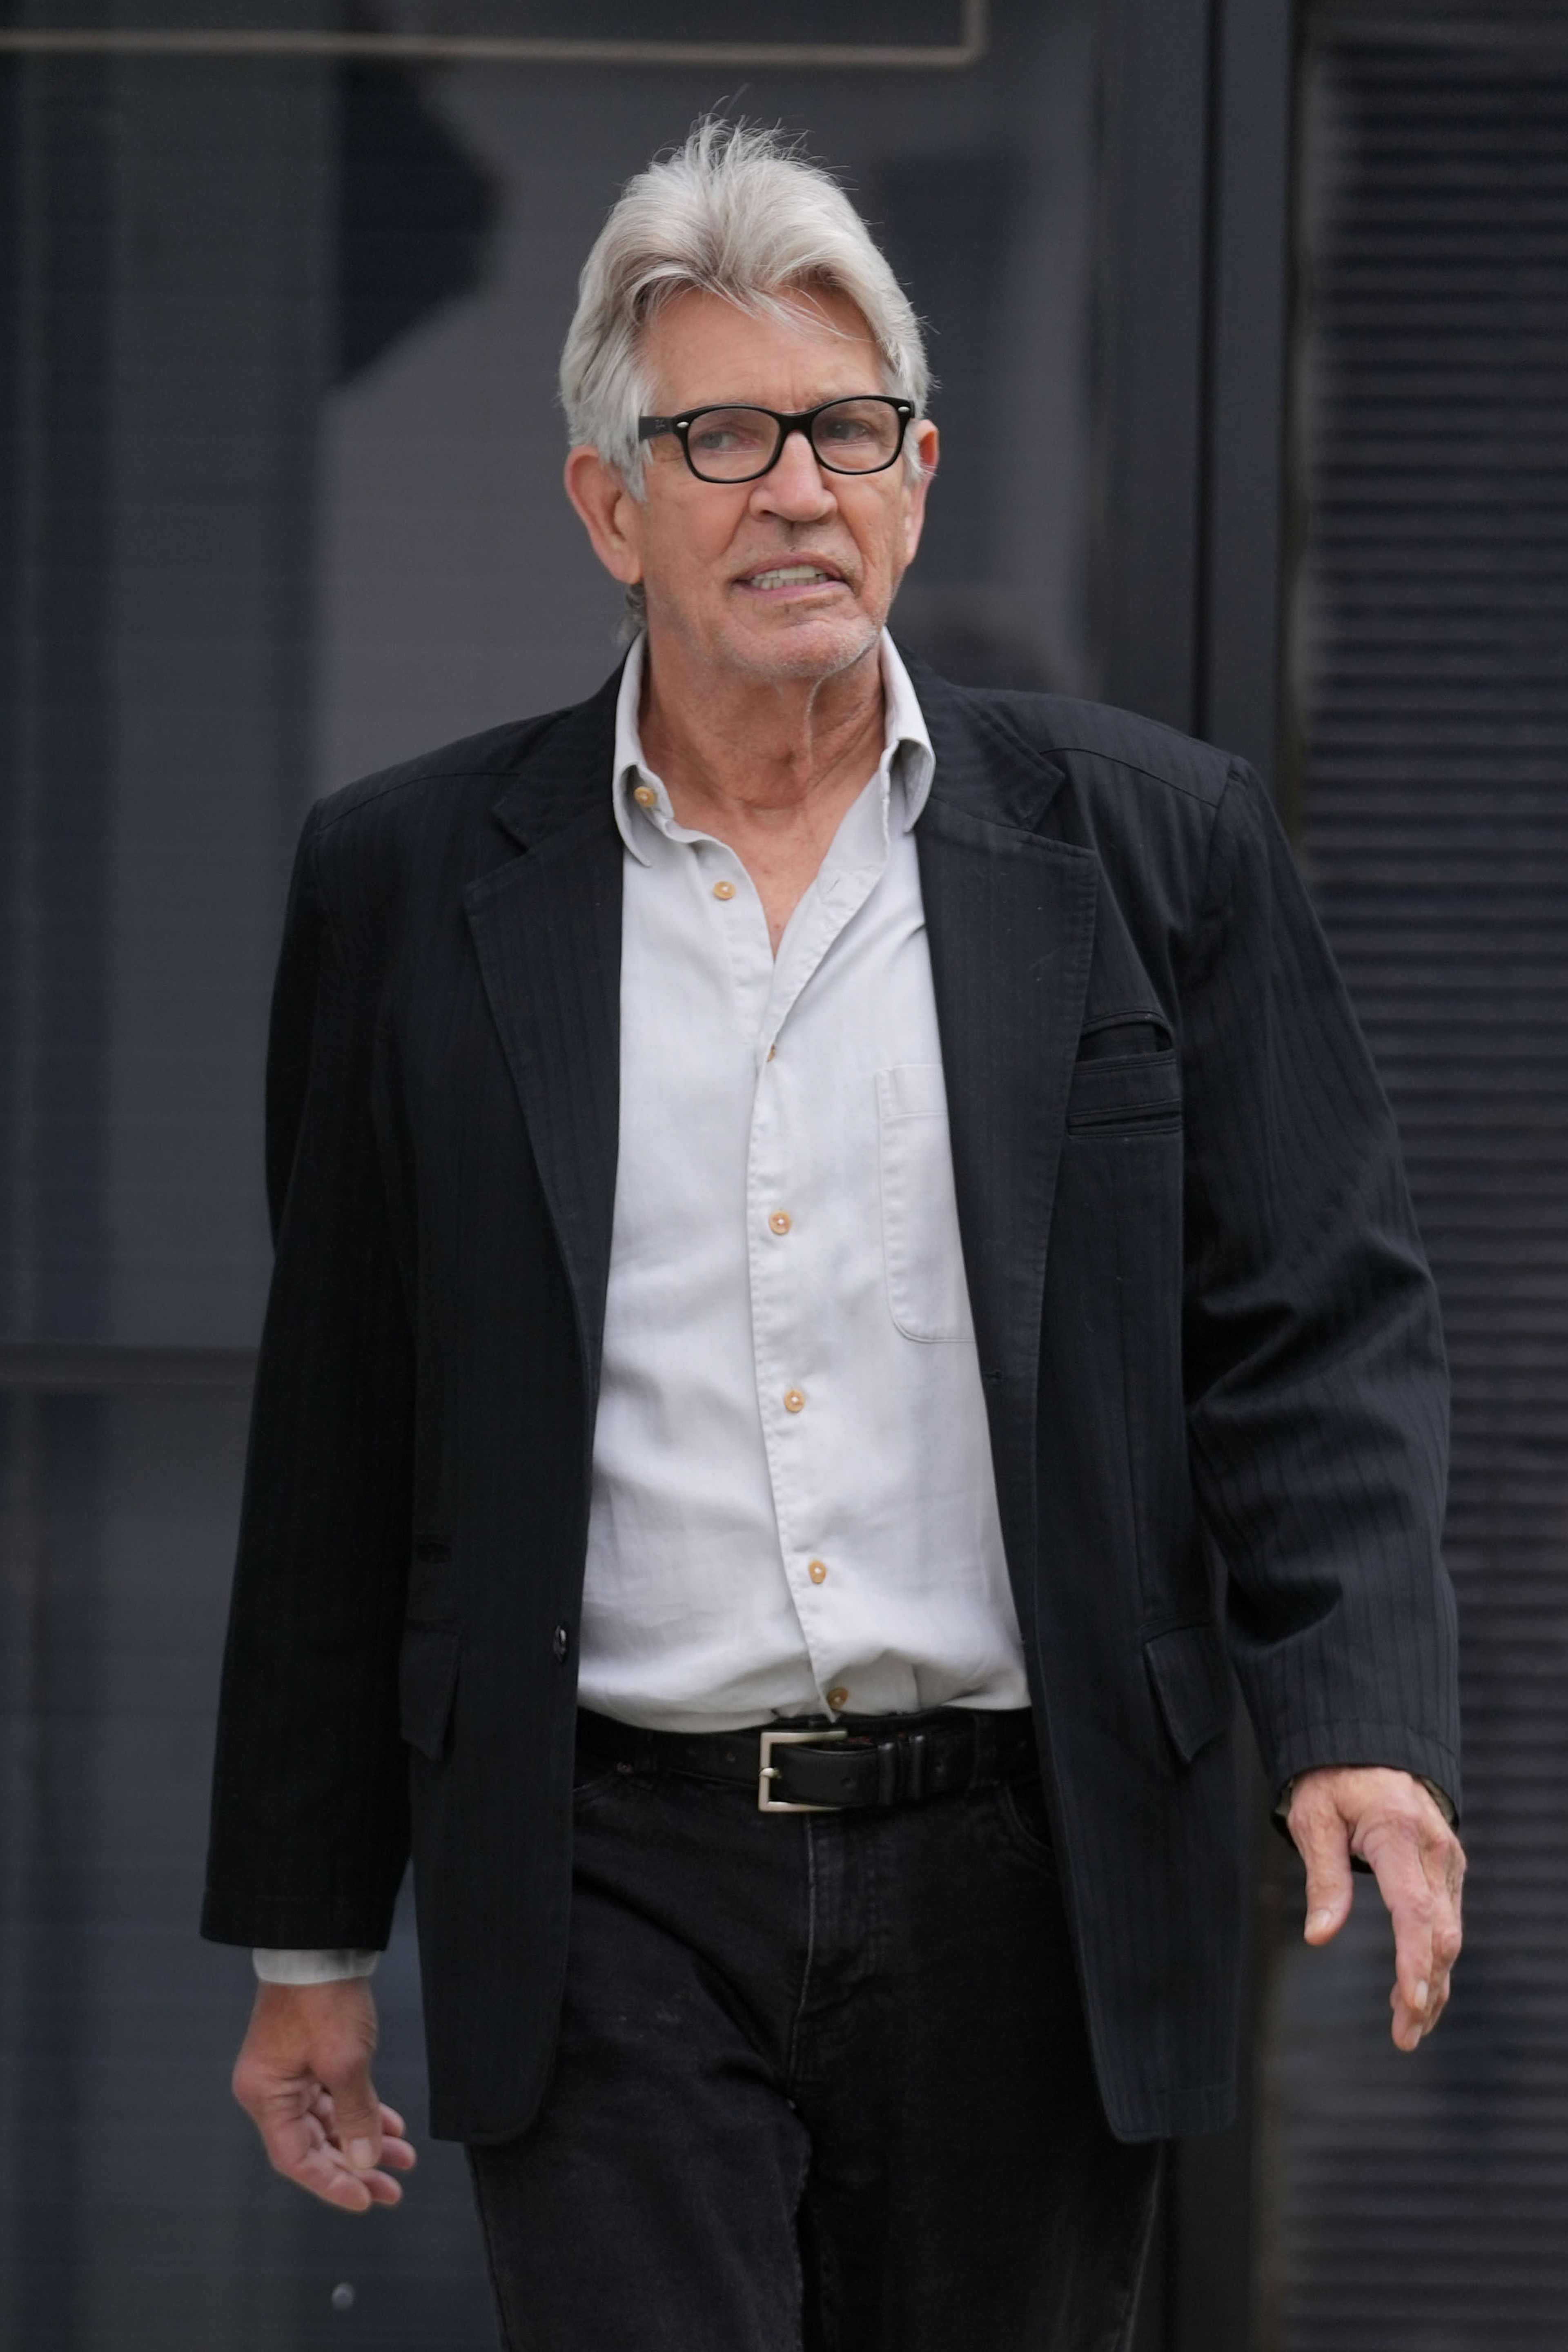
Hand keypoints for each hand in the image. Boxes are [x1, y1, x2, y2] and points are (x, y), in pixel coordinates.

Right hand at [232, 1978, 416, 2210]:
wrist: (322, 1943)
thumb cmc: (322, 1998)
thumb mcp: (344, 2061)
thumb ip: (354, 2115)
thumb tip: (365, 2162)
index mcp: (265, 2095)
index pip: (296, 2159)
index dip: (332, 2184)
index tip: (367, 2200)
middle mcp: (272, 2089)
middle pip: (314, 2146)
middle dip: (356, 2168)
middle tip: (393, 2189)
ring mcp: (290, 2072)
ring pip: (330, 2123)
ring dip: (365, 2141)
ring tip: (403, 2160)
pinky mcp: (310, 2056)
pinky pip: (335, 2097)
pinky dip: (362, 2111)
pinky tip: (391, 2125)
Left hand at [1287, 1765, 1464, 2051]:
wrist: (1367, 1747)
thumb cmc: (1332, 1781)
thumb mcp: (1313, 1818)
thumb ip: (1323, 1876)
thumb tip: (1319, 1936)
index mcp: (1398, 1834)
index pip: (1414, 1910)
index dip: (1414, 1962)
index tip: (1410, 2004)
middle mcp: (1434, 1850)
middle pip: (1439, 1932)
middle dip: (1426, 1989)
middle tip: (1403, 2036)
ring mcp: (1447, 1859)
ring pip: (1448, 1934)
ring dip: (1433, 1983)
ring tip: (1408, 2029)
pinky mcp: (1447, 1868)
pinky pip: (1445, 1921)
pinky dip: (1433, 1961)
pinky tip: (1417, 1993)